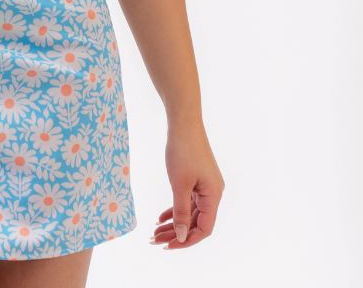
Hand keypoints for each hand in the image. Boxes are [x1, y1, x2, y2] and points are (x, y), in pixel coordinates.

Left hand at [150, 117, 224, 249]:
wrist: (183, 123)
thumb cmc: (183, 151)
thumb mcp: (179, 184)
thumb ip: (180, 211)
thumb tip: (181, 236)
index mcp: (213, 196)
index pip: (204, 228)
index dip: (186, 240)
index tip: (168, 245)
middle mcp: (212, 193)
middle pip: (195, 222)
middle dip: (176, 233)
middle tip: (154, 241)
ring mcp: (205, 185)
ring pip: (190, 212)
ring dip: (173, 223)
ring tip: (154, 232)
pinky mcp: (197, 178)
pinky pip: (187, 200)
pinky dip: (175, 209)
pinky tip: (160, 217)